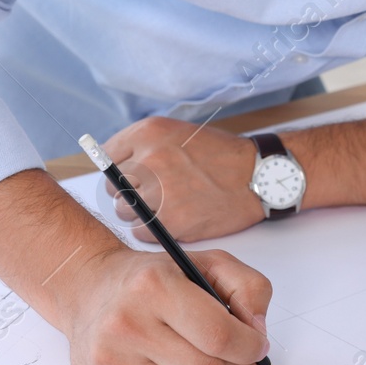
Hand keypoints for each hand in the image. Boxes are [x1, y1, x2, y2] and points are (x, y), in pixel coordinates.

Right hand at [59, 244, 271, 364]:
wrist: (89, 289)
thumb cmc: (151, 277)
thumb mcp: (207, 262)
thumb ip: (247, 287)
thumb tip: (258, 330)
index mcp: (154, 286)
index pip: (219, 335)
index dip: (250, 347)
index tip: (258, 345)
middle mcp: (128, 323)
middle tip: (248, 363)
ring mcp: (114, 358)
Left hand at [102, 116, 262, 241]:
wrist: (258, 176)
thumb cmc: (220, 156)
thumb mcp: (178, 134)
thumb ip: (144, 146)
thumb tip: (110, 167)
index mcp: (149, 132)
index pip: (108, 157)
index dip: (118, 171)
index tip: (129, 179)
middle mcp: (150, 158)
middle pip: (113, 188)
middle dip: (129, 194)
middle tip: (152, 196)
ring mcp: (159, 190)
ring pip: (125, 212)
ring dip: (140, 215)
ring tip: (166, 208)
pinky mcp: (171, 220)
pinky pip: (141, 232)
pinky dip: (153, 232)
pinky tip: (173, 220)